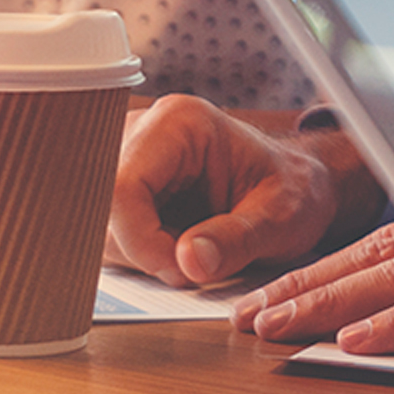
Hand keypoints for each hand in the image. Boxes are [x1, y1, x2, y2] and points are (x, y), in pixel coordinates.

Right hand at [108, 96, 345, 285]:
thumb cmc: (291, 190)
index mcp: (178, 124)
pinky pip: (108, 236)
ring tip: (194, 252)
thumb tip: (189, 261)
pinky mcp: (121, 191)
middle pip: (103, 210)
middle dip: (143, 252)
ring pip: (100, 228)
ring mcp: (125, 161)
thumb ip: (236, 240)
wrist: (294, 187)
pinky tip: (177, 249)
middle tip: (194, 264)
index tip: (181, 269)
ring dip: (142, 257)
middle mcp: (141, 134)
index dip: (142, 240)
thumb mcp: (280, 218)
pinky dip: (140, 257)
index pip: (122, 187)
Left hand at [231, 219, 393, 351]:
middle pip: (361, 267)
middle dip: (300, 294)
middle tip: (250, 320)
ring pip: (389, 280)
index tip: (252, 308)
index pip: (348, 262)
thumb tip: (333, 328)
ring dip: (331, 305)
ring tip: (282, 326)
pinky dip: (393, 323)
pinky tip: (353, 340)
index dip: (297, 284)